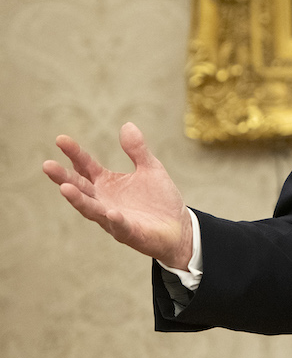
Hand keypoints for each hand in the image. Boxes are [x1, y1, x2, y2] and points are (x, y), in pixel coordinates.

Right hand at [43, 122, 191, 269]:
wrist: (178, 227)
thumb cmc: (158, 199)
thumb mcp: (150, 169)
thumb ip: (137, 150)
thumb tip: (127, 125)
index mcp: (107, 183)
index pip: (86, 166)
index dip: (74, 153)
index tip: (60, 139)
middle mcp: (104, 200)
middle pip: (80, 187)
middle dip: (64, 177)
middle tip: (47, 165)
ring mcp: (113, 218)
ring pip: (92, 209)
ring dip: (78, 200)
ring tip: (64, 188)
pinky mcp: (129, 232)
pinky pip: (120, 226)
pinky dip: (115, 220)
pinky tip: (111, 213)